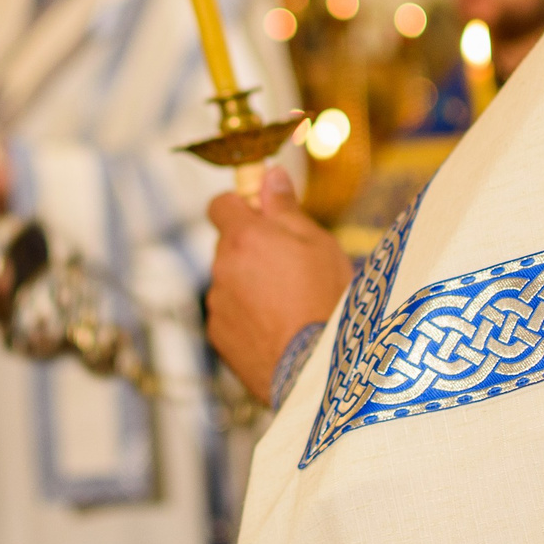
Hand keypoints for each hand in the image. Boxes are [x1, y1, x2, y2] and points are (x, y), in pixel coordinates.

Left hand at [207, 167, 353, 404]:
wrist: (316, 369)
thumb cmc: (326, 300)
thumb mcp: (318, 244)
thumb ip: (285, 208)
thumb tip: (269, 174)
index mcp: (244, 238)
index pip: (220, 204)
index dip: (239, 206)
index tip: (261, 215)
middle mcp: (221, 268)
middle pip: (228, 246)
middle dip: (251, 250)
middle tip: (291, 268)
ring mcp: (216, 304)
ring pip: (229, 281)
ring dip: (249, 285)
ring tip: (290, 306)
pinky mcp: (218, 336)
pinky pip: (230, 314)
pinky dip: (247, 317)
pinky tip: (279, 330)